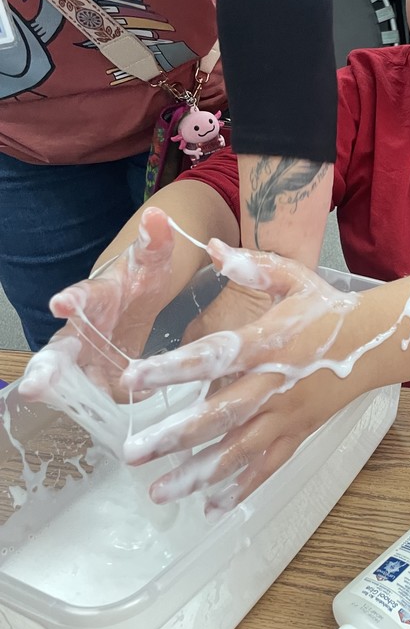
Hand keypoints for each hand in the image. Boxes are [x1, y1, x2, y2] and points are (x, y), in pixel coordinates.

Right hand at [19, 207, 176, 404]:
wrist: (134, 303)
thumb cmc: (137, 280)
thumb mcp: (152, 262)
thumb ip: (155, 242)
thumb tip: (156, 215)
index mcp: (94, 298)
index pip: (79, 297)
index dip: (71, 300)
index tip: (61, 303)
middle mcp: (81, 331)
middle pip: (58, 352)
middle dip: (46, 369)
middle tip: (34, 386)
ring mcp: (87, 359)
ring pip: (69, 382)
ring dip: (68, 398)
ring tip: (66, 413)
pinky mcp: (99, 379)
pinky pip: (98, 397)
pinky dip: (108, 405)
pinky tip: (124, 412)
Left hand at [119, 241, 369, 516]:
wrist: (377, 343)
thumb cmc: (327, 309)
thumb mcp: (294, 277)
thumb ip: (253, 265)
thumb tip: (211, 247)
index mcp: (267, 343)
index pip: (214, 357)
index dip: (174, 369)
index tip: (135, 379)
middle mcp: (274, 385)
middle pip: (220, 415)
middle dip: (175, 437)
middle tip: (133, 453)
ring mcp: (287, 415)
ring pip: (239, 450)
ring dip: (199, 474)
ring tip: (160, 493)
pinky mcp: (298, 434)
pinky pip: (268, 466)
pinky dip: (242, 488)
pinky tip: (211, 508)